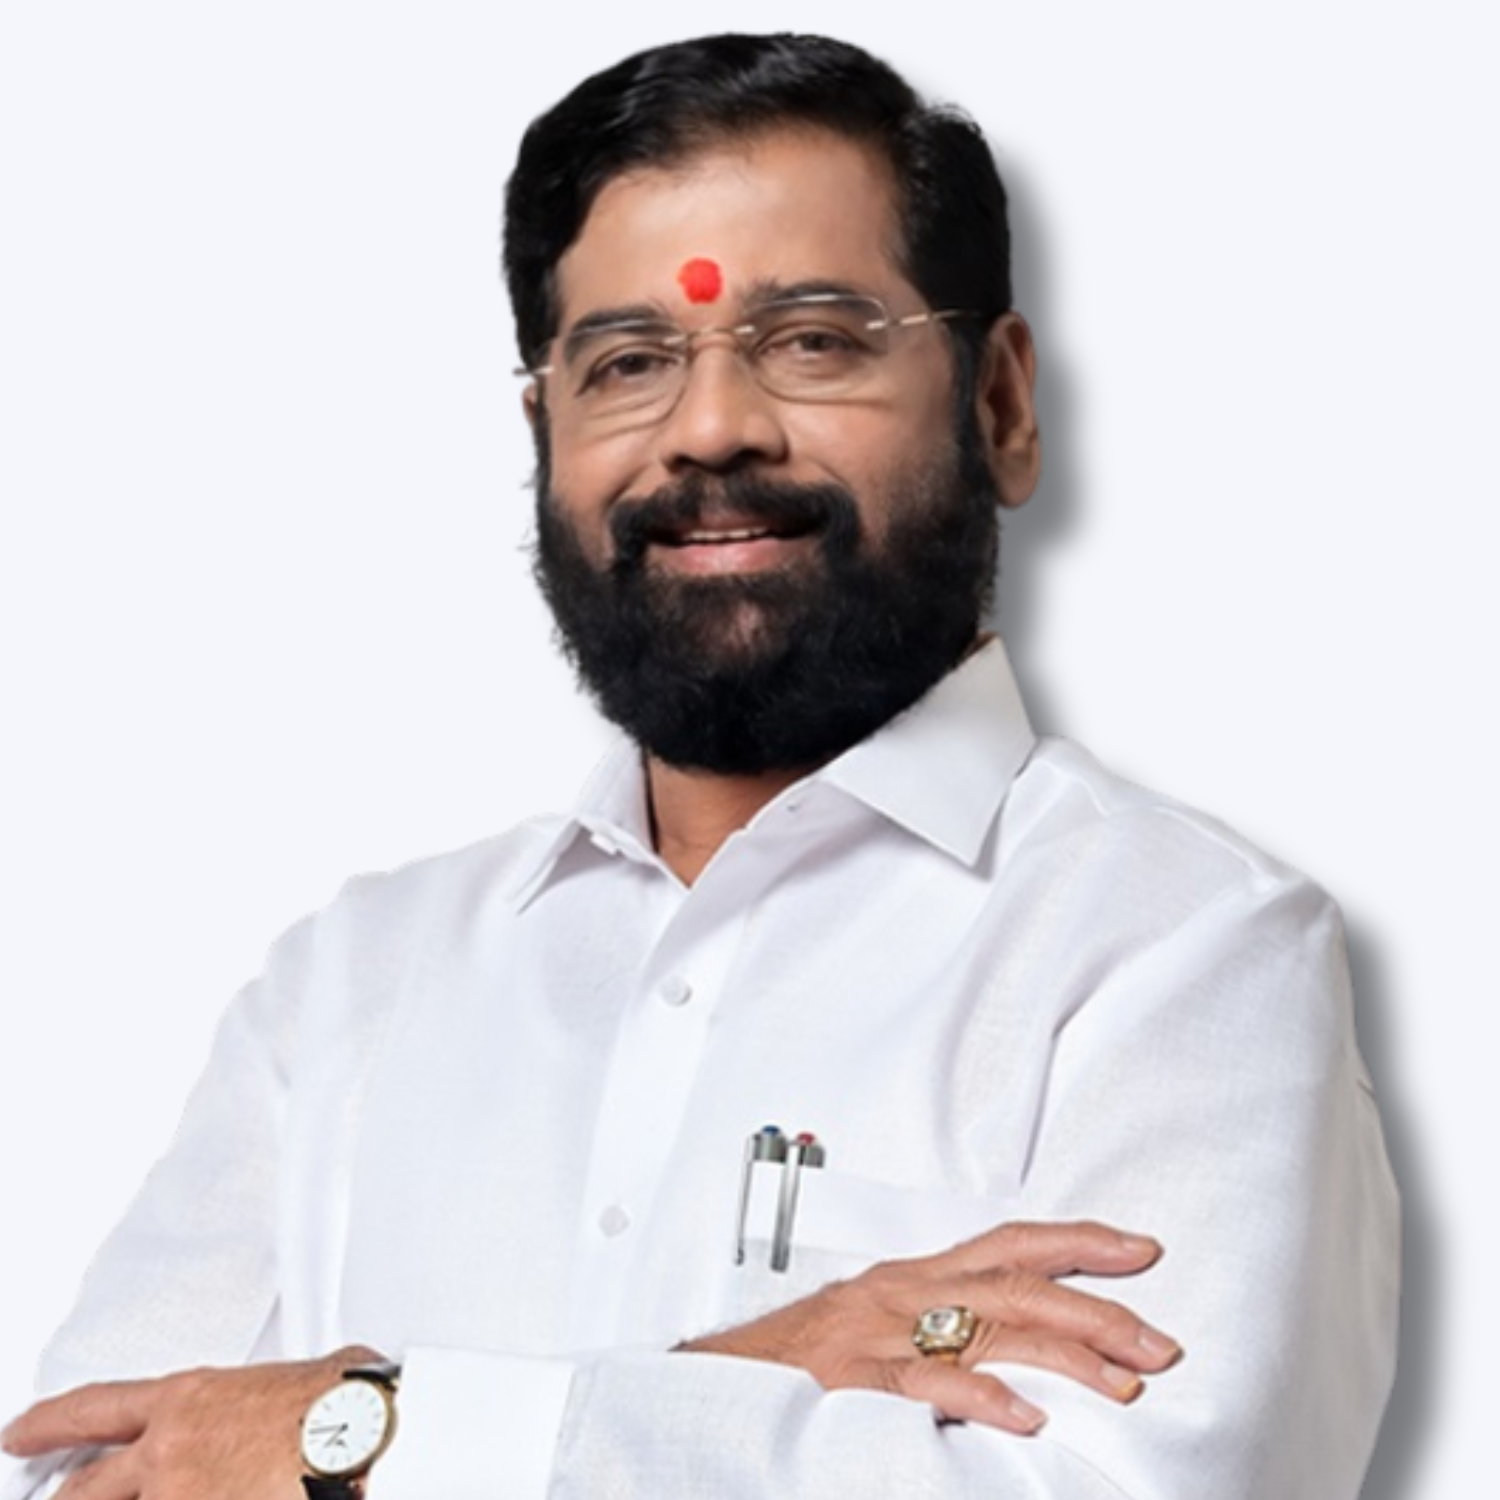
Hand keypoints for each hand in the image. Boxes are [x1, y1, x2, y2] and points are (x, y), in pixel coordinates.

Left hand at [1, 1346, 379, 1499]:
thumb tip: (305, 1391)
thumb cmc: (345, 1405)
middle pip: (83, 1489)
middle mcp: (169, 1453)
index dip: (48, 1422)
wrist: (365, 1441)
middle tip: (48, 1499)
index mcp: (190, 1400)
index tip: (19, 1433)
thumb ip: (278, 1390)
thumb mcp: (304, 1375)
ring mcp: (182, 1499)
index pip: (95, 1408)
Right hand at [678, 1220, 1179, 1432]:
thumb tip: (1027, 1353)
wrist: (715, 1381)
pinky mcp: (849, 1380)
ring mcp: (876, 1333)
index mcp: (913, 1279)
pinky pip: (920, 1383)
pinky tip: (1023, 1416)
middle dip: (1093, 1308)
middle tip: (1158, 1341)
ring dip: (1061, 1354)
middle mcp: (901, 1294)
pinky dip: (975, 1395)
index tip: (1141, 1248)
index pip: (1008, 1243)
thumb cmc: (800, 1361)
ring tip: (1122, 1380)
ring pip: (983, 1327)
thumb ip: (945, 1331)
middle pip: (1013, 1286)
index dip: (1076, 1240)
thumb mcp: (879, 1328)